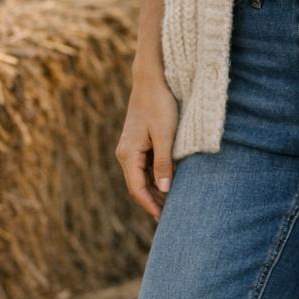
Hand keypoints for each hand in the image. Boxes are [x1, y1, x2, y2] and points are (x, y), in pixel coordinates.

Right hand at [115, 69, 178, 221]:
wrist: (152, 79)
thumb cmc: (160, 104)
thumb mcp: (165, 135)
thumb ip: (164, 164)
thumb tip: (164, 190)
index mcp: (128, 154)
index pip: (137, 189)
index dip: (150, 206)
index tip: (164, 219)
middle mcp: (125, 153)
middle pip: (138, 185)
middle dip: (153, 201)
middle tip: (171, 216)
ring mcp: (131, 147)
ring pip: (142, 176)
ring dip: (155, 189)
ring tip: (172, 203)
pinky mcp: (139, 141)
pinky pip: (146, 165)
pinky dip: (156, 176)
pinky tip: (171, 181)